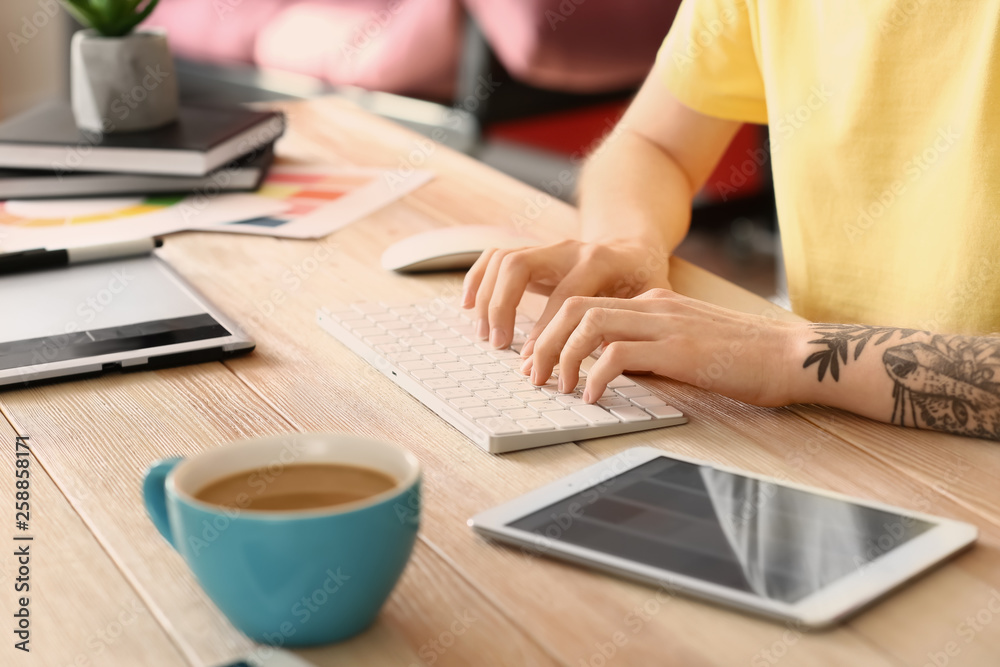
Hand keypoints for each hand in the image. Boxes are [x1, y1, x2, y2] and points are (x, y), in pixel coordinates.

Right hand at [461, 239, 671, 354]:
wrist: (634, 248)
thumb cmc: (643, 280)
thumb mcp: (649, 300)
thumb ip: (627, 325)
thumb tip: (604, 362)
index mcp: (599, 261)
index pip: (562, 298)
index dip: (545, 333)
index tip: (536, 364)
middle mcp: (568, 248)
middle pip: (519, 266)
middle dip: (502, 307)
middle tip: (499, 345)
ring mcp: (547, 247)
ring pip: (502, 260)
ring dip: (486, 297)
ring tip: (486, 334)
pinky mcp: (533, 252)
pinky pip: (494, 257)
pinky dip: (477, 279)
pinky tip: (468, 306)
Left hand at [524, 289, 803, 407]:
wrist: (793, 356)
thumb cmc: (746, 358)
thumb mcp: (687, 348)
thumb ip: (650, 352)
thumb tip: (613, 372)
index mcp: (654, 302)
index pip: (587, 305)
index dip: (554, 333)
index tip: (540, 362)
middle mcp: (654, 305)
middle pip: (576, 308)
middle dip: (545, 341)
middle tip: (533, 374)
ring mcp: (666, 323)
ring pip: (589, 324)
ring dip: (563, 356)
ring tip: (557, 386)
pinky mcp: (678, 349)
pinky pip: (618, 353)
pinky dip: (596, 374)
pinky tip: (595, 397)